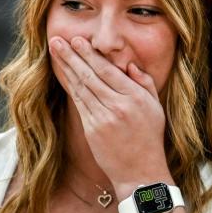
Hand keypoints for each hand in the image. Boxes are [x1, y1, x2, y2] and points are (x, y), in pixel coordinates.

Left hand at [49, 36, 170, 195]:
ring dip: (66, 67)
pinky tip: (62, 75)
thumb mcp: (155, 108)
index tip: (78, 41)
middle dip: (73, 55)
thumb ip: (144, 83)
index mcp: (135, 98)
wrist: (140, 173)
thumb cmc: (149, 139)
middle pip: (91, 75)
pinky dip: (69, 87)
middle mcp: (118, 106)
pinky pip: (78, 103)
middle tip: (58, 40)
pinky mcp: (92, 130)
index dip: (90, 55)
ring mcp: (103, 118)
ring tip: (56, 52)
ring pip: (81, 87)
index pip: (108, 70)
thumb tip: (128, 65)